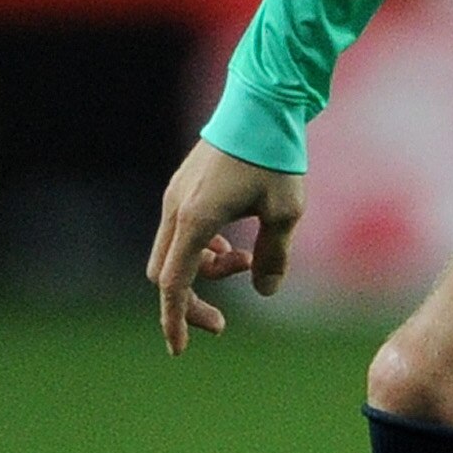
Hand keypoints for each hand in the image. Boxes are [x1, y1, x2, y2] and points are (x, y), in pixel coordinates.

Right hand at [147, 139, 305, 355]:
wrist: (262, 105)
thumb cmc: (275, 157)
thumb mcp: (285, 213)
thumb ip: (273, 257)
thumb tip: (265, 291)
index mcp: (195, 220)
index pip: (173, 283)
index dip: (175, 319)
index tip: (180, 348)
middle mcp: (176, 209)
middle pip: (167, 274)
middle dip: (191, 301)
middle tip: (223, 321)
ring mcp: (176, 196)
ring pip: (174, 253)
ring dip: (204, 271)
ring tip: (246, 261)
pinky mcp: (184, 187)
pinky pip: (181, 233)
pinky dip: (202, 250)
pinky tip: (233, 244)